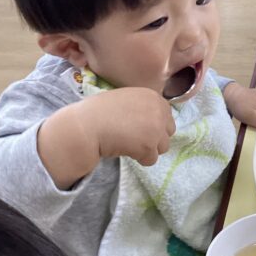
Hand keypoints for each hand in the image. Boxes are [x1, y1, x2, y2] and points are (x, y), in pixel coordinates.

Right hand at [38, 88, 174, 188]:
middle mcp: (159, 110)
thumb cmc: (99, 112)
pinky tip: (125, 150)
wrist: (86, 126)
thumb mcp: (126, 99)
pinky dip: (140, 159)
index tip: (138, 128)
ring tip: (128, 144)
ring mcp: (156, 128)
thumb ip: (144, 107)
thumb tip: (155, 121)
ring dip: (148, 149)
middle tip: (134, 138)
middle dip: (155, 137)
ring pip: (163, 147)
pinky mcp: (150, 145)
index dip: (153, 124)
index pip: (166, 115)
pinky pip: (152, 159)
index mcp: (153, 96)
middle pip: (169, 132)